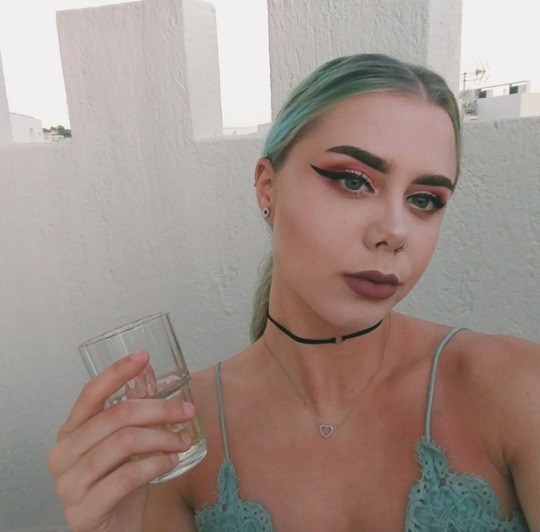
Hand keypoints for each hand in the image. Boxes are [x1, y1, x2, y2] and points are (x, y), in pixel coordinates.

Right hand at [47, 350, 195, 531]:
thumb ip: (132, 412)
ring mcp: (68, 484)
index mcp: (71, 431)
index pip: (91, 393)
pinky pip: (126, 476)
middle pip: (116, 416)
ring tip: (183, 440)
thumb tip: (149, 372)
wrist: (112, 529)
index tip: (143, 356)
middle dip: (160, 410)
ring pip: (124, 443)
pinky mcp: (83, 510)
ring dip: (162, 437)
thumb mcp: (125, 443)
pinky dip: (155, 464)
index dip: (117, 372)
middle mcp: (63, 453)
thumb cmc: (119, 481)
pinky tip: (172, 460)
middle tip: (187, 411)